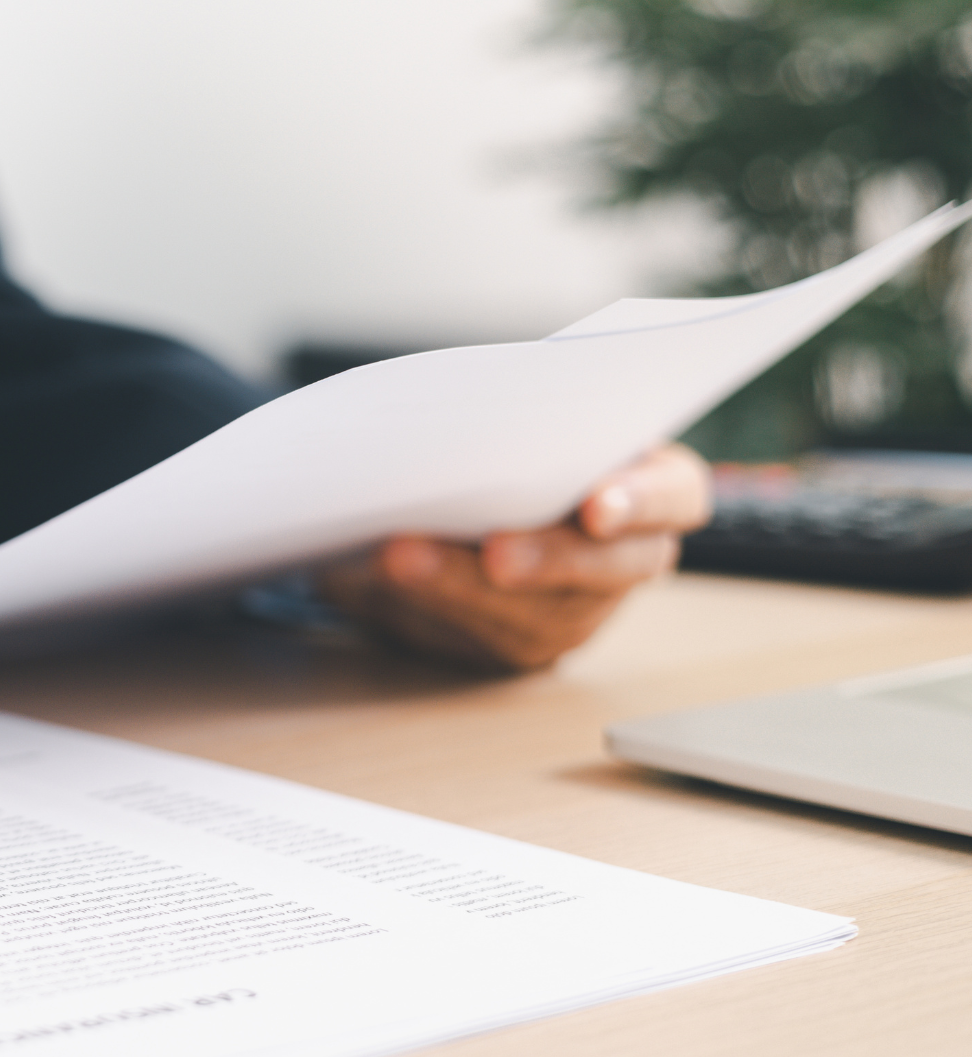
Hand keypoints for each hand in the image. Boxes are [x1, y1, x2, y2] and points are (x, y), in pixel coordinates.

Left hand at [315, 444, 710, 671]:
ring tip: (400, 558)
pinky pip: (479, 639)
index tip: (597, 504)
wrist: (472, 509)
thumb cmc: (515, 444)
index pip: (677, 494)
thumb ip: (519, 419)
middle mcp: (626, 556)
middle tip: (495, 553)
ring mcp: (576, 609)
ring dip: (461, 588)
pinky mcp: (519, 643)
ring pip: (534, 615)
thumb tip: (447, 413)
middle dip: (548, 560)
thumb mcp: (530, 421)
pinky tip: (379, 579)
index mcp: (652, 486)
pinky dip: (425, 605)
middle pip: (608, 569)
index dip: (644, 501)